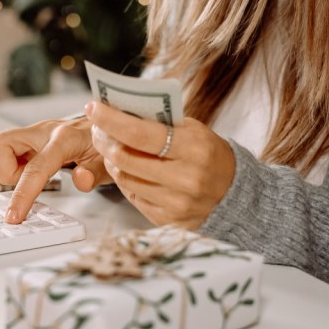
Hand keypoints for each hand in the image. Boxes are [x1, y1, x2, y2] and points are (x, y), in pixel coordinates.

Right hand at [0, 116, 111, 222]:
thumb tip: (81, 180)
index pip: (36, 167)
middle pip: (0, 144)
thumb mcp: (108, 163)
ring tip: (30, 175)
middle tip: (26, 181)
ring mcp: (33, 132)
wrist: (105, 127)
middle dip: (5, 171)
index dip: (22, 194)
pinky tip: (27, 168)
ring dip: (6, 168)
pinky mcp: (27, 136)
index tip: (14, 216)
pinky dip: (7, 162)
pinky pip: (2, 147)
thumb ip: (95, 173)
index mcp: (65, 139)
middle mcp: (44, 131)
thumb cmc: (106, 145)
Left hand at [86, 101, 235, 227]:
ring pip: (124, 178)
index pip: (140, 134)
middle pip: (125, 158)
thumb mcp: (192, 129)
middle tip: (97, 128)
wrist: (234, 193)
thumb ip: (159, 122)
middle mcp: (185, 179)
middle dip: (104, 140)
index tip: (93, 108)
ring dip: (111, 160)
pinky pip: (132, 196)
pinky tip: (127, 168)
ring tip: (111, 147)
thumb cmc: (208, 154)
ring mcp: (175, 203)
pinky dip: (125, 179)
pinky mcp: (167, 220)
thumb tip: (118, 109)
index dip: (111, 120)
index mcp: (193, 148)